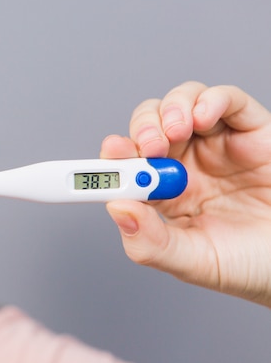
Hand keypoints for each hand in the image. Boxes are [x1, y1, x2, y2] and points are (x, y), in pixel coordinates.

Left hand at [101, 81, 270, 307]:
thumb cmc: (246, 262)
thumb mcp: (191, 261)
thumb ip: (150, 241)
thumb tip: (116, 208)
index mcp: (164, 193)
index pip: (129, 162)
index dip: (115, 153)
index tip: (111, 152)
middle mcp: (186, 163)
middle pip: (149, 124)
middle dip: (143, 127)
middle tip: (149, 145)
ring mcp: (216, 144)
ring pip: (180, 104)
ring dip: (169, 110)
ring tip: (176, 131)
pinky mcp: (251, 130)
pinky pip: (227, 100)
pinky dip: (210, 99)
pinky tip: (202, 117)